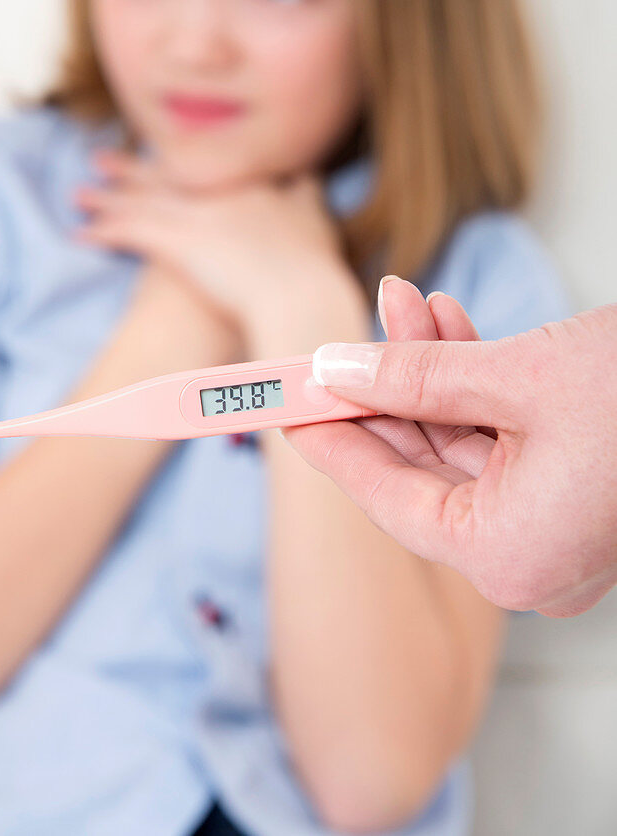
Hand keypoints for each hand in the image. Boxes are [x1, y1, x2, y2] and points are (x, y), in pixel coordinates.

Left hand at [72, 148, 360, 342]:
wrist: (301, 292)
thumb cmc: (313, 266)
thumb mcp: (315, 219)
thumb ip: (307, 196)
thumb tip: (309, 177)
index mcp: (246, 185)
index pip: (201, 167)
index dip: (173, 163)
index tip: (151, 156)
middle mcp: (216, 193)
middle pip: (164, 177)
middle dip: (130, 170)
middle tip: (100, 160)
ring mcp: (196, 215)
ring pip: (141, 201)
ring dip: (107, 199)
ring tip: (79, 194)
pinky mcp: (180, 244)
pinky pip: (132, 235)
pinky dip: (104, 233)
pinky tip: (80, 234)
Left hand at [282, 277, 616, 617]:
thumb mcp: (515, 377)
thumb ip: (415, 376)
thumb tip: (336, 368)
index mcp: (507, 556)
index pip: (388, 498)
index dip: (332, 443)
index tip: (286, 406)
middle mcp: (527, 554)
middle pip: (420, 465)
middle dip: (382, 386)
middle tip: (339, 336)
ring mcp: (553, 522)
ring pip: (458, 439)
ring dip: (426, 368)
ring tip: (402, 300)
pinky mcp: (570, 486)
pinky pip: (498, 434)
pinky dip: (469, 379)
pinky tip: (443, 324)